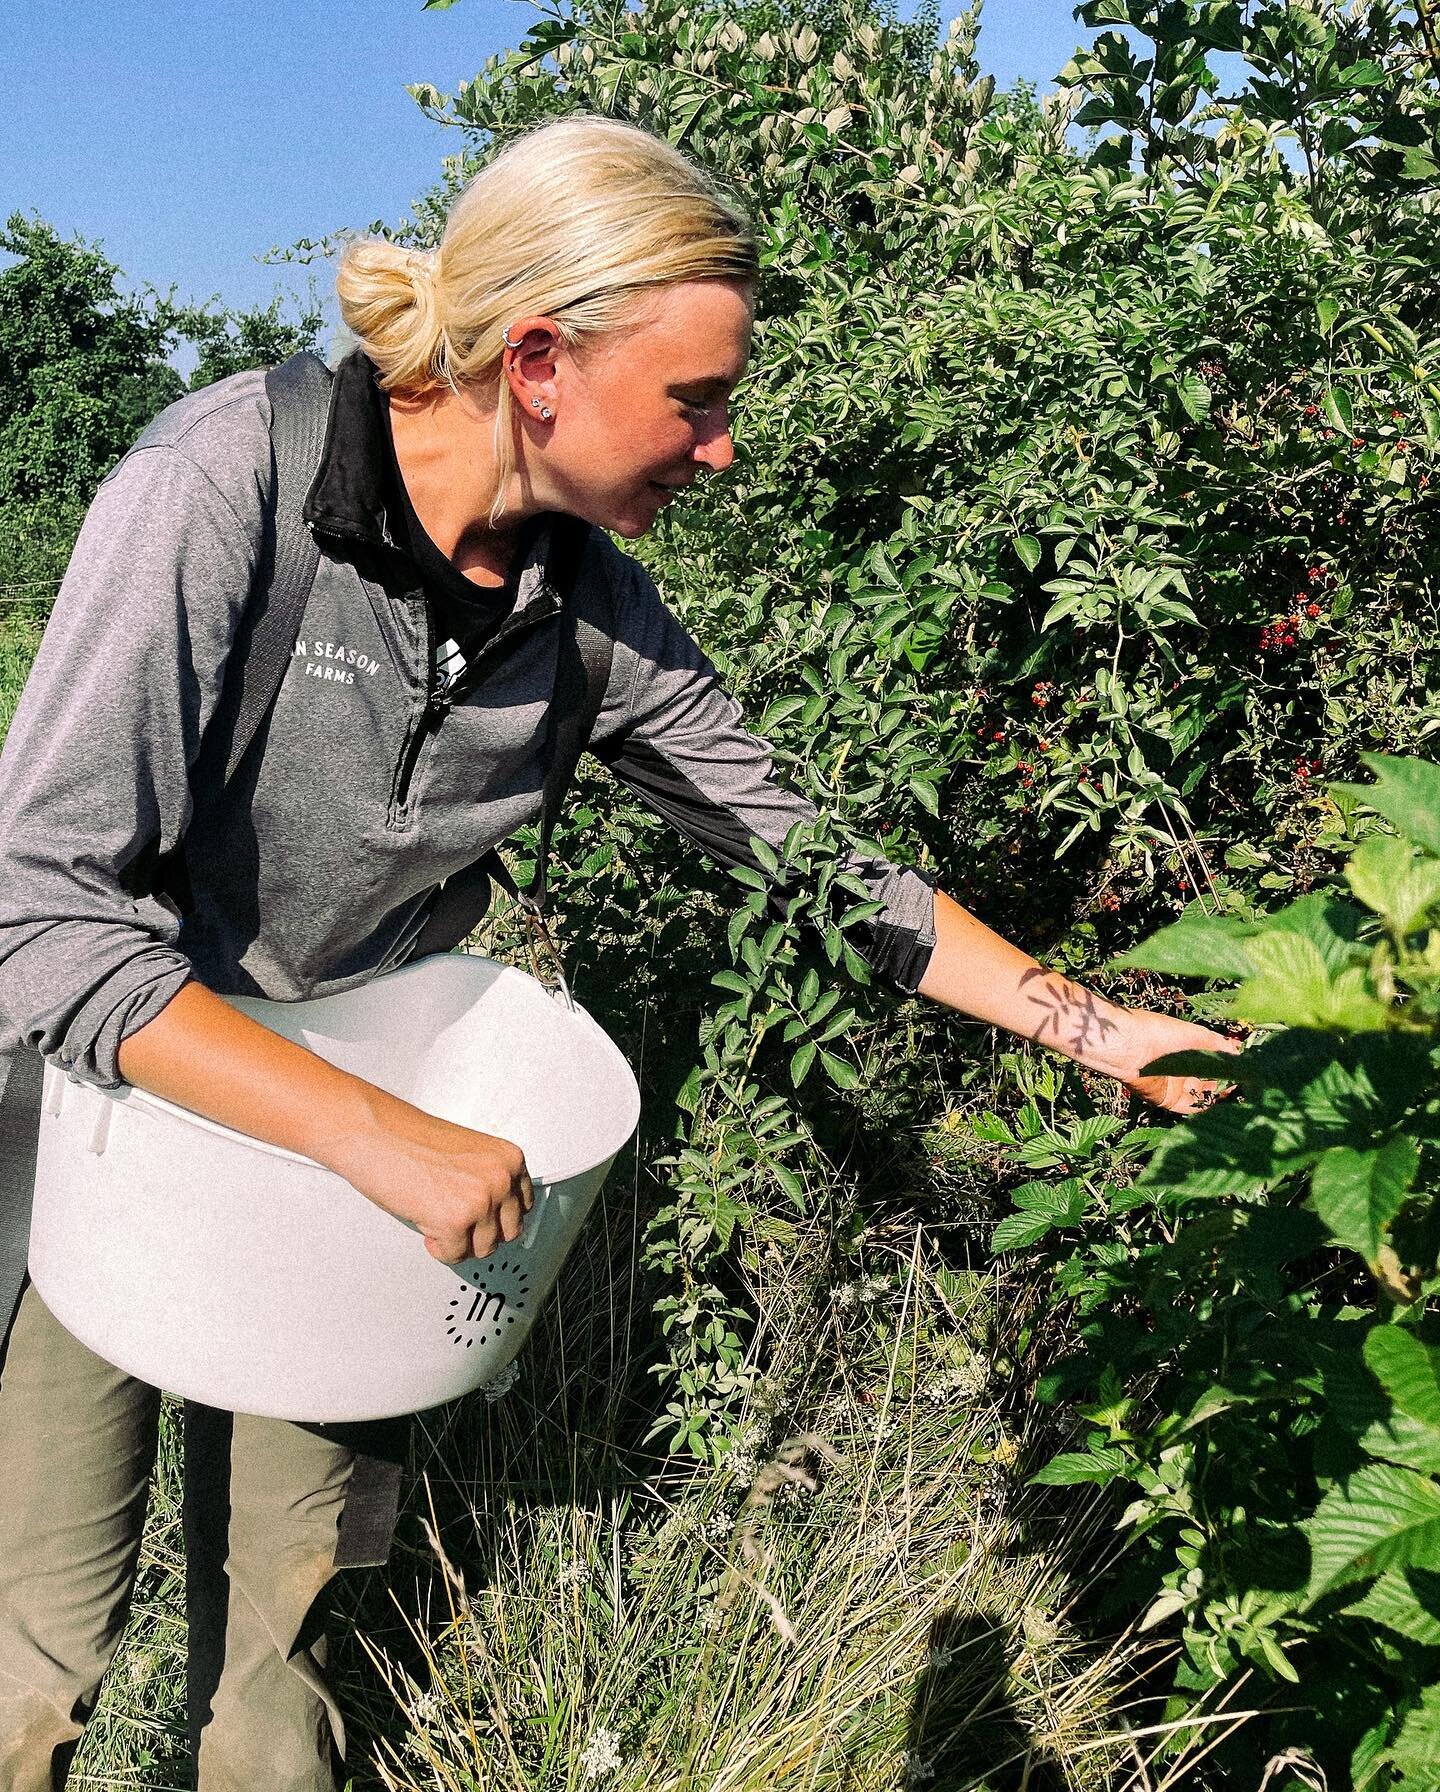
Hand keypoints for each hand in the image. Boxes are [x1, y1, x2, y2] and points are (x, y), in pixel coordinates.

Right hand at [328, 1104, 534, 1262]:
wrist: (374, 1133)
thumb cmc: (409, 1140)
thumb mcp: (468, 1154)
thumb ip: (488, 1179)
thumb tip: (496, 1214)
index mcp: (509, 1159)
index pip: (524, 1206)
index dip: (499, 1217)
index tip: (485, 1219)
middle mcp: (502, 1179)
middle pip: (509, 1232)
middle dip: (481, 1232)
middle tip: (457, 1223)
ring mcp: (481, 1201)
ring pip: (483, 1248)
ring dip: (459, 1240)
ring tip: (436, 1216)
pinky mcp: (455, 1222)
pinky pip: (455, 1255)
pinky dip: (439, 1247)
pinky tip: (425, 1223)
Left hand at [1097, 1007, 1243, 1114]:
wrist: (1129, 1045)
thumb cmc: (1159, 1032)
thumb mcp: (1195, 1034)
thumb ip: (1219, 1044)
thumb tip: (1241, 1052)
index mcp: (1187, 1051)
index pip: (1215, 1062)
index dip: (1232, 1065)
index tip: (1250, 1068)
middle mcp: (1182, 1070)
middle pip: (1211, 1080)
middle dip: (1230, 1082)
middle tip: (1251, 1084)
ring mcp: (1176, 1086)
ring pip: (1204, 1095)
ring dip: (1222, 1096)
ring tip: (1243, 1093)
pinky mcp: (1168, 1100)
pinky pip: (1192, 1108)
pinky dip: (1208, 1107)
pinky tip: (1225, 1103)